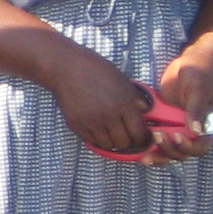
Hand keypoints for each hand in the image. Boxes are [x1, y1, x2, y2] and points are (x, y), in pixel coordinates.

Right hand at [44, 45, 159, 157]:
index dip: (142, 138)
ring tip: (111, 133)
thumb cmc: (97, 70)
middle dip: (127, 141)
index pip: (138, 133)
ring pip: (107, 145)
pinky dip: (96, 138)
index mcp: (124, 104)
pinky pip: (91, 141)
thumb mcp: (122, 80)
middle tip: (126, 135)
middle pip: (123, 143)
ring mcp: (91, 122)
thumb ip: (135, 98)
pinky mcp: (76, 125)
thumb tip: (145, 111)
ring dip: (111, 141)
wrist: (67, 68)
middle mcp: (109, 116)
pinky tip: (97, 129)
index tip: (141, 137)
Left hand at [146, 44, 212, 163]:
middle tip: (157, 136)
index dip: (189, 147)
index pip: (200, 146)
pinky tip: (139, 150)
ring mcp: (177, 127)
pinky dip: (149, 146)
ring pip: (169, 150)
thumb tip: (197, 130)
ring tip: (145, 152)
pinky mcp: (164, 122)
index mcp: (206, 125)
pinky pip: (158, 139)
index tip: (177, 136)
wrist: (191, 61)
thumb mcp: (199, 88)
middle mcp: (192, 130)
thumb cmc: (200, 72)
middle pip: (182, 152)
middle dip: (169, 150)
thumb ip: (197, 109)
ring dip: (158, 153)